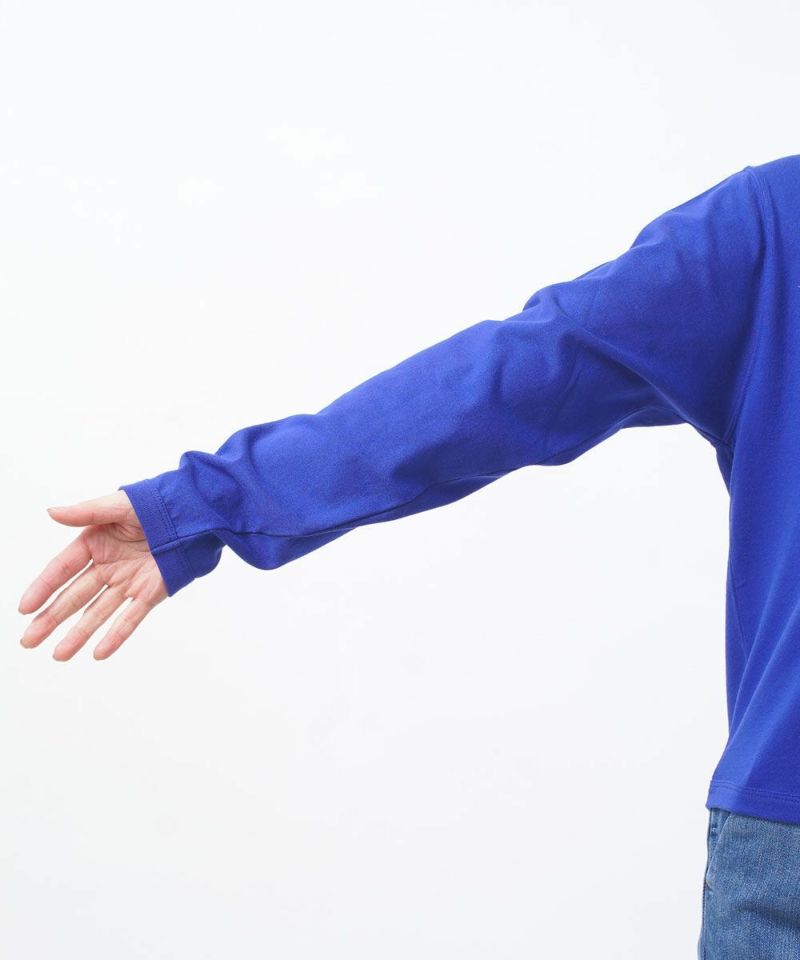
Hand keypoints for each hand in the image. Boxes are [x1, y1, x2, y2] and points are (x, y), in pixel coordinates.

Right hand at [18, 491, 167, 660]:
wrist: (195, 514)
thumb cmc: (155, 504)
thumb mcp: (119, 505)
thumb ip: (86, 512)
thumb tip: (52, 512)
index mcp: (95, 543)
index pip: (62, 569)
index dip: (43, 588)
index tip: (24, 609)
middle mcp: (108, 566)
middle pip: (74, 597)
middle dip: (50, 619)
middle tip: (28, 641)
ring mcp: (127, 582)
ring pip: (98, 613)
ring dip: (78, 634)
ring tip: (59, 655)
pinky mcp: (150, 593)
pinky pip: (131, 618)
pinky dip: (116, 636)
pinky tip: (98, 653)